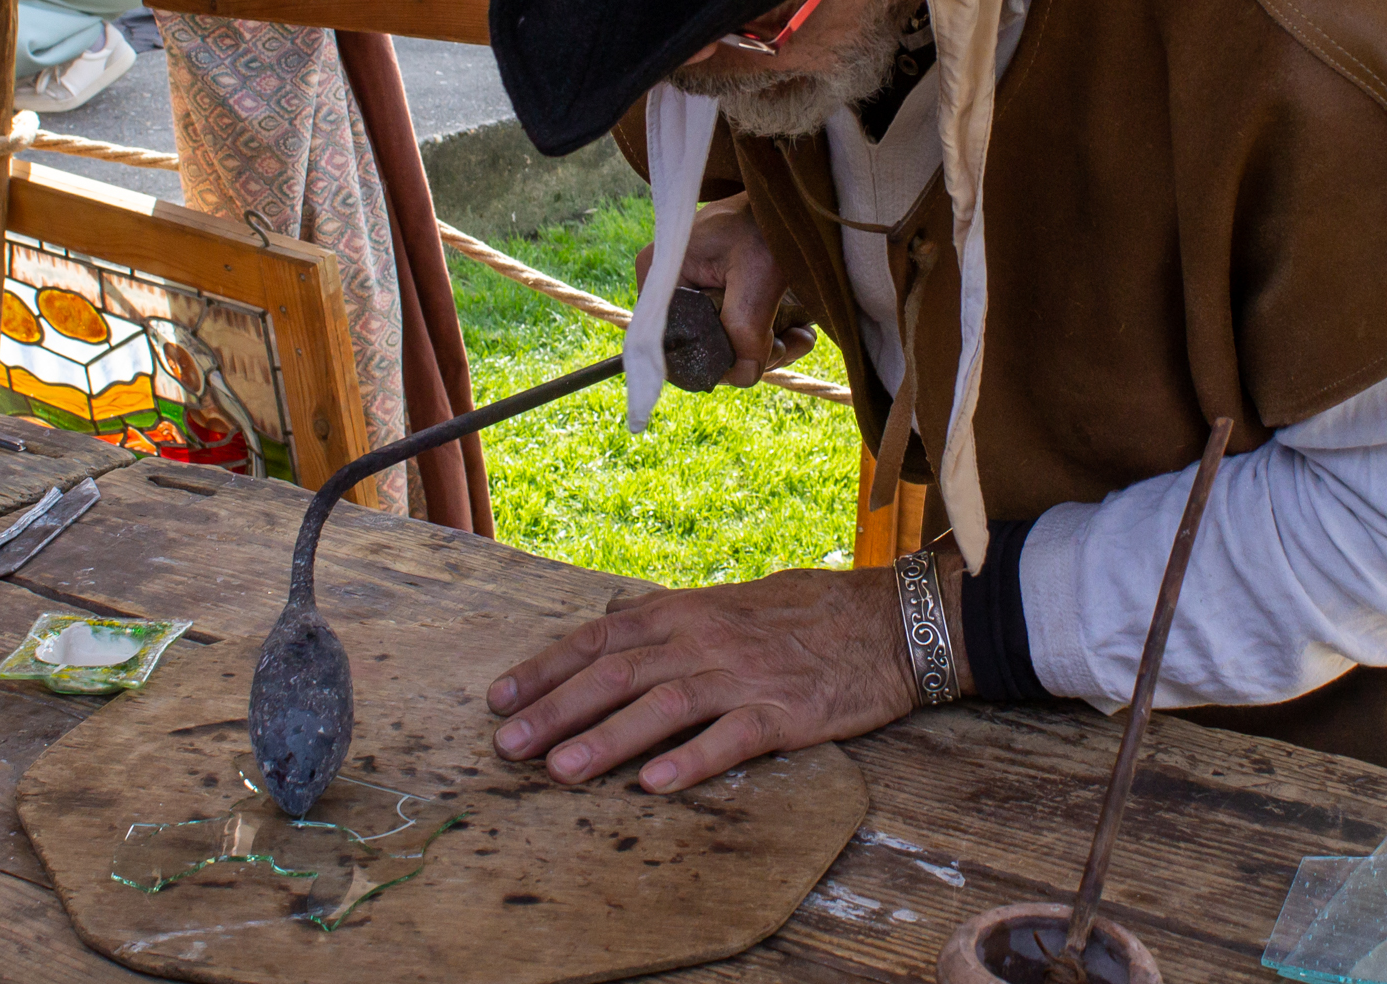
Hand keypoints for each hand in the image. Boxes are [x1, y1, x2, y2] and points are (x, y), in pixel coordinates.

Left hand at [488, 565, 920, 791]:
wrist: (886, 622)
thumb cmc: (804, 613)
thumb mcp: (728, 602)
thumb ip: (671, 621)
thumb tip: (612, 631)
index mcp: (686, 612)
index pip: (600, 639)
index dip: (546, 668)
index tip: (500, 698)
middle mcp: (705, 641)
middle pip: (616, 674)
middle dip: (554, 710)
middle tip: (507, 746)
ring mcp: (742, 677)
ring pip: (661, 706)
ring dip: (606, 739)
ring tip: (560, 771)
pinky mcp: (783, 714)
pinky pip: (731, 739)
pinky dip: (692, 761)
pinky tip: (657, 784)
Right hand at [634, 194, 813, 386]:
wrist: (791, 197)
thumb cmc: (768, 221)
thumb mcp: (758, 274)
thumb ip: (745, 327)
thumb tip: (745, 375)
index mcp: (661, 278)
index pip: (678, 344)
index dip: (717, 362)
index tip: (756, 360)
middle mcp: (672, 288)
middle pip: (707, 349)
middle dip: (751, 356)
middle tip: (785, 345)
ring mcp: (699, 293)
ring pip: (729, 347)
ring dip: (768, 350)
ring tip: (799, 336)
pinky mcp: (724, 296)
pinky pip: (743, 335)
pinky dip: (772, 339)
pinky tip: (798, 331)